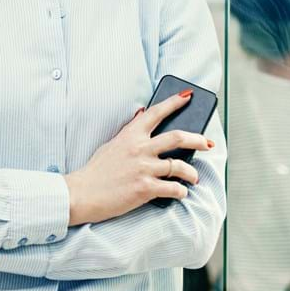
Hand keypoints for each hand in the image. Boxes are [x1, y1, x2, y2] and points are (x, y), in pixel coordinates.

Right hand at [63, 91, 214, 225]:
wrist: (81, 194)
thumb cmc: (95, 171)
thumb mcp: (111, 145)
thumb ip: (128, 134)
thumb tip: (141, 117)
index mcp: (130, 135)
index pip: (156, 112)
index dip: (174, 102)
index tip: (188, 96)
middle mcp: (139, 148)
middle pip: (178, 137)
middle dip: (198, 139)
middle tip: (208, 143)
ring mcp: (143, 168)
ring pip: (180, 165)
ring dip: (192, 172)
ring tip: (194, 177)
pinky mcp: (144, 188)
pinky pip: (173, 188)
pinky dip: (181, 191)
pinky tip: (181, 193)